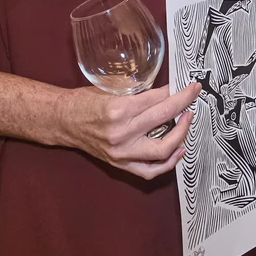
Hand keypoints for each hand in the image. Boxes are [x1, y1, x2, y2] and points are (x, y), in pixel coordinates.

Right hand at [61, 81, 200, 179]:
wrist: (63, 121)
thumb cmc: (84, 102)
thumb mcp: (110, 88)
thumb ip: (137, 91)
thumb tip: (165, 90)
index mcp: (118, 109)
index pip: (157, 99)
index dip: (174, 91)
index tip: (183, 85)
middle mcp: (121, 132)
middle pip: (163, 117)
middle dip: (184, 102)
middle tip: (193, 93)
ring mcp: (122, 152)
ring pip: (162, 149)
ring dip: (181, 133)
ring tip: (188, 119)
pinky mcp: (120, 164)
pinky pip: (149, 170)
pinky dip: (168, 162)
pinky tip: (179, 149)